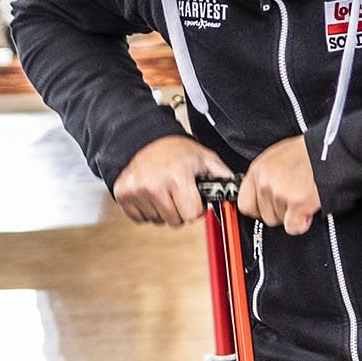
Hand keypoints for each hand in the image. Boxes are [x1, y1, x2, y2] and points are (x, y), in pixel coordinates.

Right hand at [114, 135, 230, 227]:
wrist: (144, 139)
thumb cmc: (176, 150)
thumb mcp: (204, 158)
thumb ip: (222, 177)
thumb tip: (238, 192)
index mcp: (176, 177)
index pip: (192, 215)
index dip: (196, 208)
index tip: (192, 196)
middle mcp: (154, 185)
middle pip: (175, 221)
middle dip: (180, 209)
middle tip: (176, 190)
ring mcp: (136, 191)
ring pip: (158, 221)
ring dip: (163, 209)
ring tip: (163, 188)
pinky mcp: (123, 195)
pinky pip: (140, 218)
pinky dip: (147, 209)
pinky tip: (150, 193)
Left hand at [239, 136, 321, 236]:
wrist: (332, 152)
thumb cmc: (309, 153)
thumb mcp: (278, 157)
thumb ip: (266, 176)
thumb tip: (261, 193)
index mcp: (258, 169)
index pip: (245, 204)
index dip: (259, 209)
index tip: (269, 209)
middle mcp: (265, 182)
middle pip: (264, 216)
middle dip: (279, 212)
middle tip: (293, 199)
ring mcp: (279, 193)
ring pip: (279, 221)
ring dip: (292, 214)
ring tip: (303, 196)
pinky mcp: (296, 204)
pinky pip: (293, 227)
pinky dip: (302, 223)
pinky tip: (308, 209)